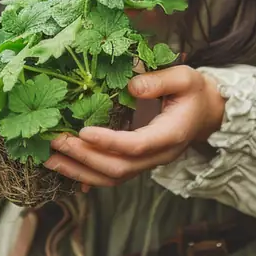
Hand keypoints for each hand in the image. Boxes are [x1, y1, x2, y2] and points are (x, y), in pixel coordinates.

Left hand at [43, 65, 224, 188]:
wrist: (206, 113)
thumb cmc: (194, 92)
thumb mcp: (185, 77)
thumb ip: (161, 80)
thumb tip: (132, 86)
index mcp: (170, 136)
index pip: (136, 146)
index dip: (108, 142)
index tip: (83, 131)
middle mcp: (158, 156)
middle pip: (119, 168)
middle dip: (85, 158)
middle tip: (56, 142)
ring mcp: (147, 164)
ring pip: (111, 178)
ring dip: (79, 171)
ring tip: (49, 158)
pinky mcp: (137, 163)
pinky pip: (110, 176)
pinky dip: (86, 176)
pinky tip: (64, 169)